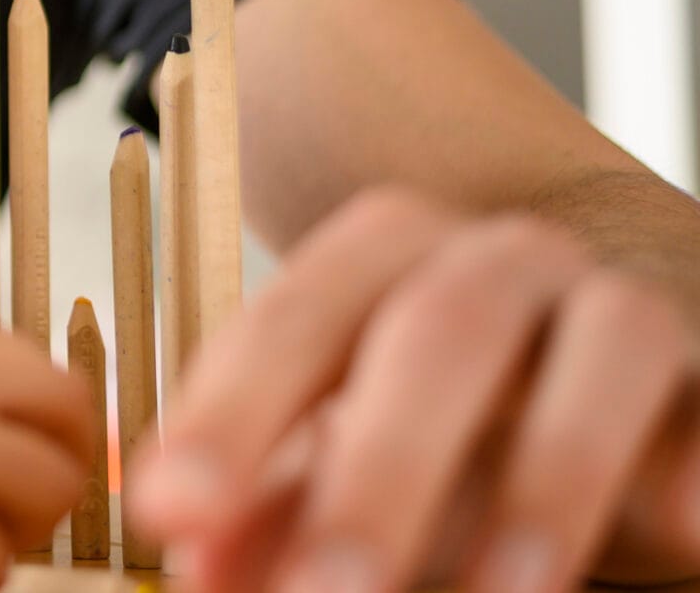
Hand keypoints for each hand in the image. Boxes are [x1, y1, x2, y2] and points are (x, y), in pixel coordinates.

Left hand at [128, 186, 699, 592]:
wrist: (624, 328)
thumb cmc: (461, 402)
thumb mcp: (356, 440)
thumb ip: (274, 497)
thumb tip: (193, 561)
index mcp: (385, 253)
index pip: (294, 322)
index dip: (229, 419)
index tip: (169, 516)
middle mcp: (505, 256)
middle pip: (437, 332)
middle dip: (378, 471)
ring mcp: (625, 300)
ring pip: (602, 348)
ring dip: (546, 482)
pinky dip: (696, 471)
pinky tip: (676, 533)